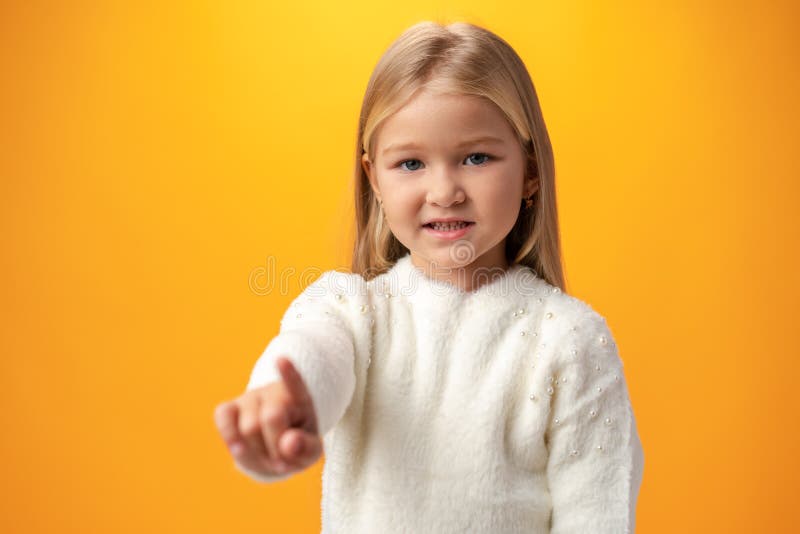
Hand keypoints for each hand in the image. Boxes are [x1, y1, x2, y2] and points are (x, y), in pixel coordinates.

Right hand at [214, 356, 322, 477]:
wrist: (272, 450)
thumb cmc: (294, 446)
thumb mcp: (310, 452)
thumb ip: (306, 449)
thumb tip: (289, 443)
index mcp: (300, 399)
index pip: (296, 384)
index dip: (289, 373)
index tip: (281, 359)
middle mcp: (273, 392)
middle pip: (271, 418)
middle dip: (276, 450)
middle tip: (282, 464)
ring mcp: (249, 398)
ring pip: (248, 428)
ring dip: (257, 456)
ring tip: (266, 460)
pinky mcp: (228, 408)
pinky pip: (222, 418)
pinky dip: (229, 437)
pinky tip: (237, 448)